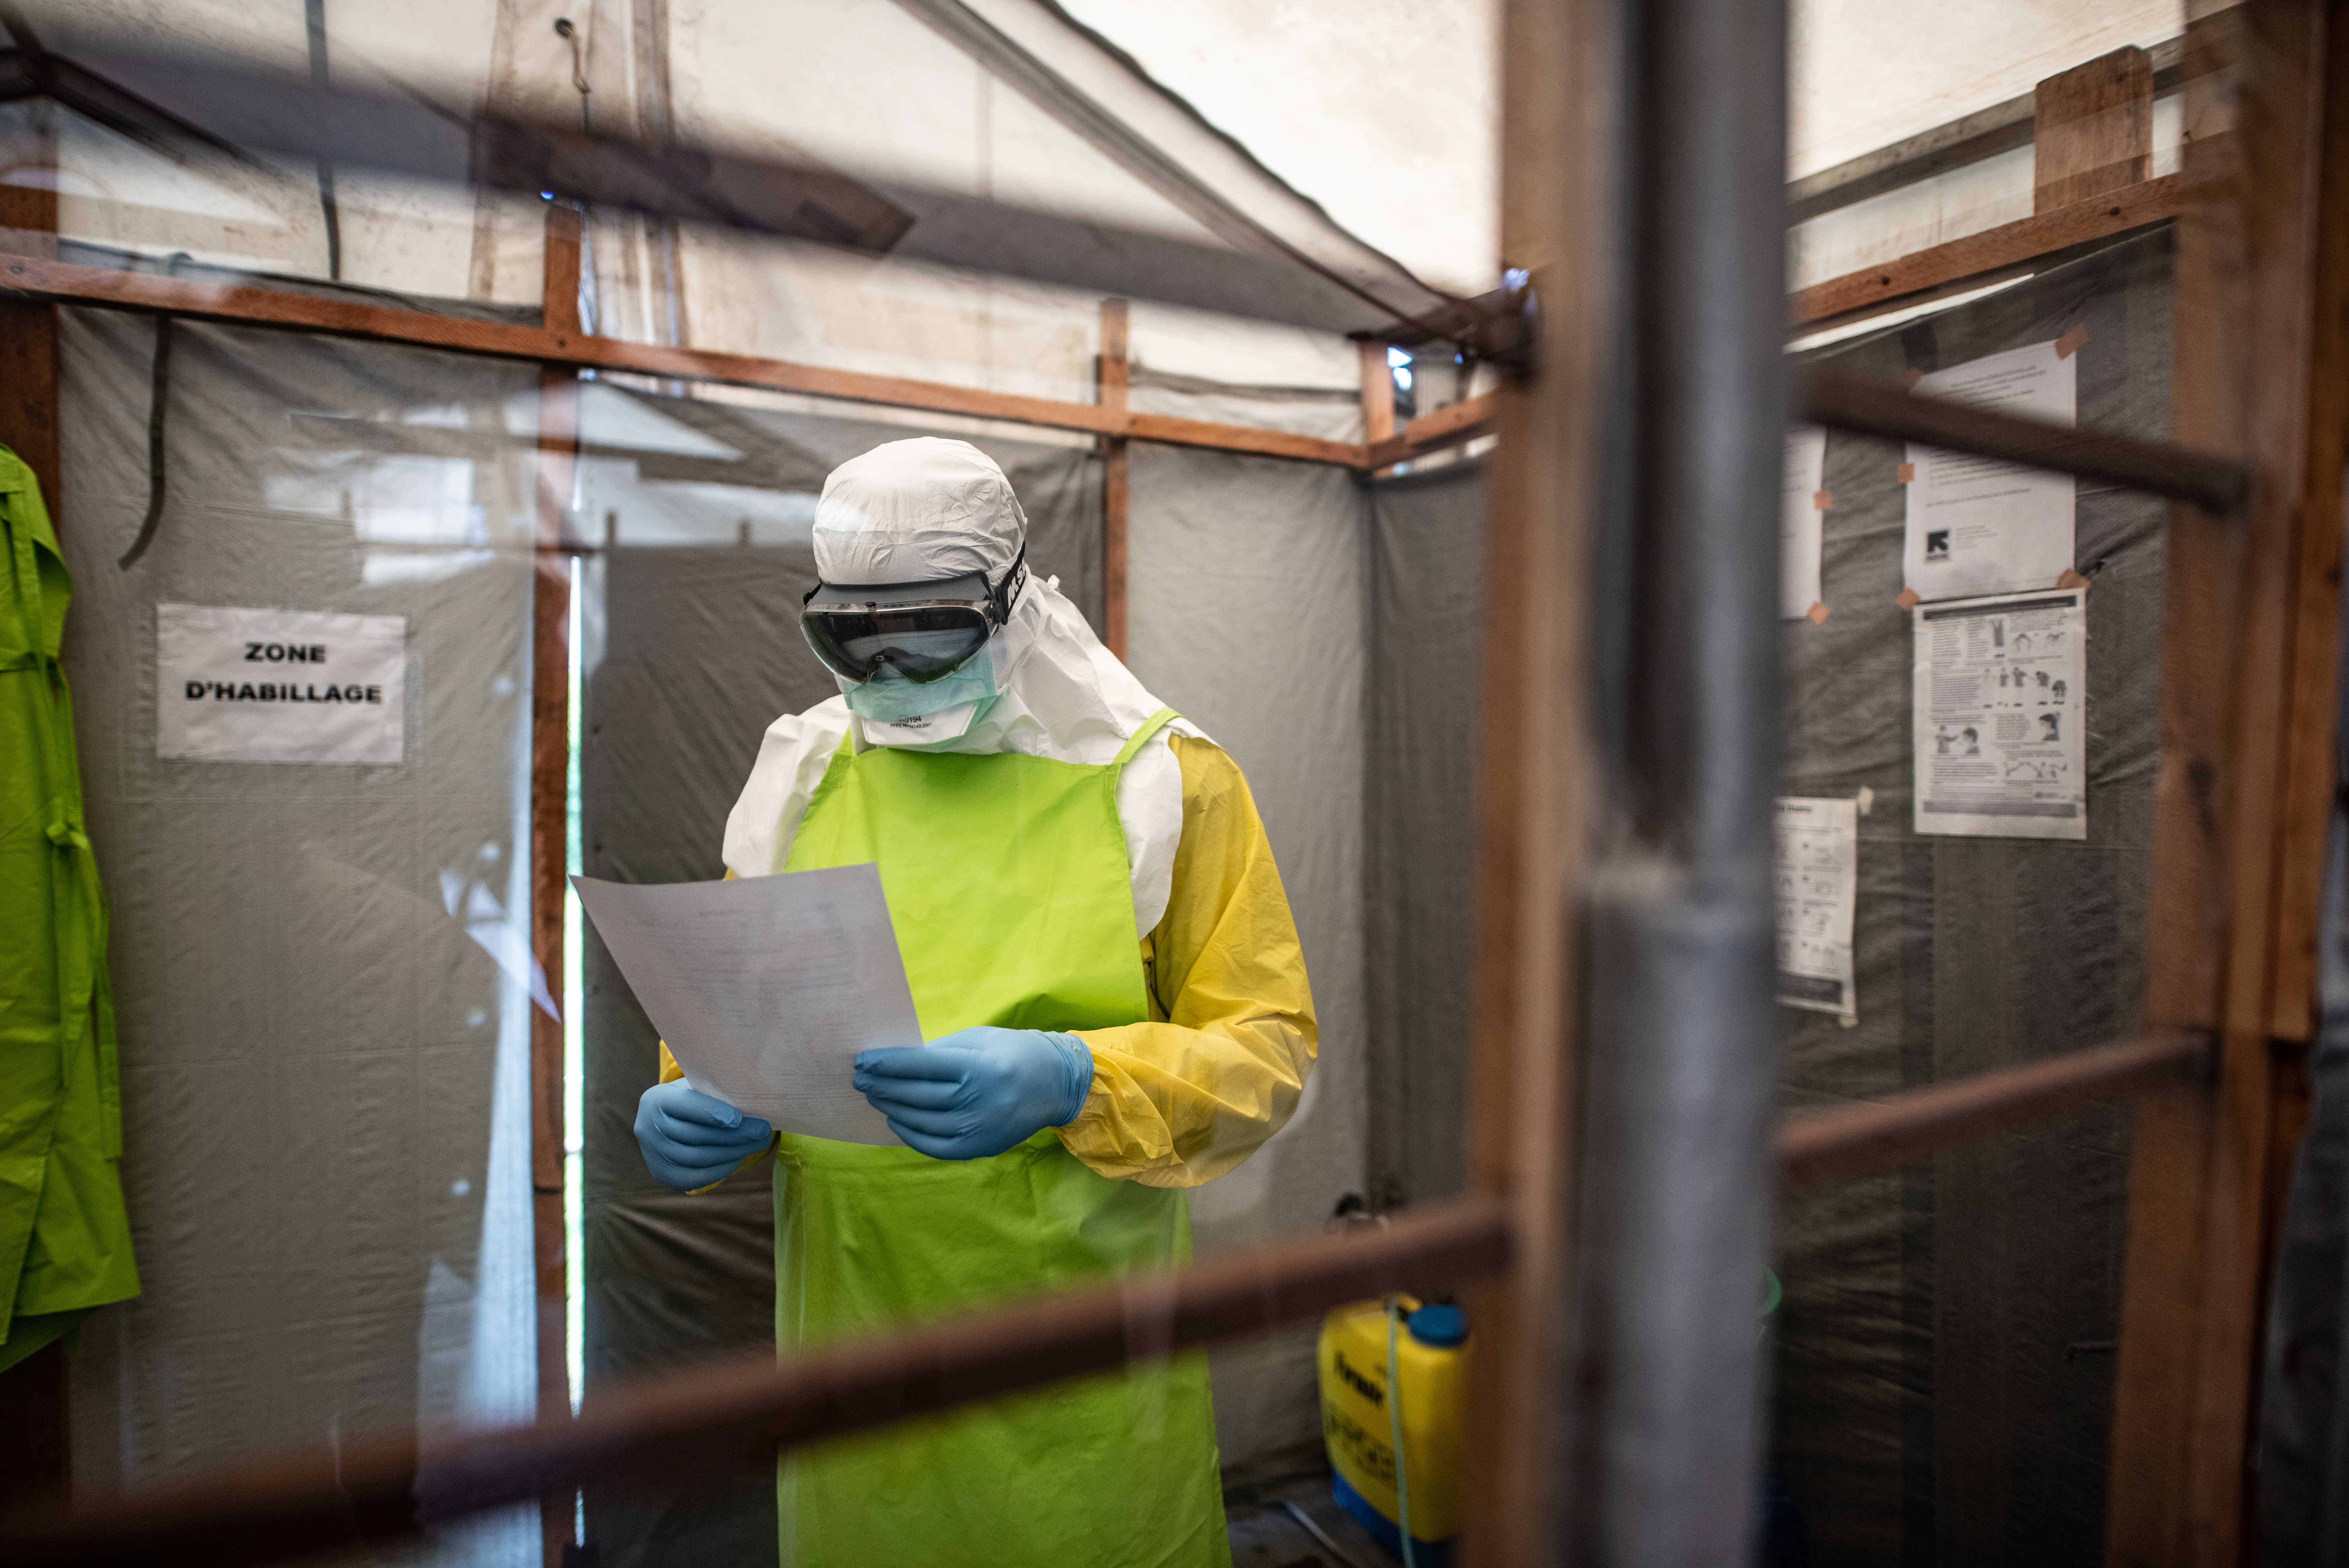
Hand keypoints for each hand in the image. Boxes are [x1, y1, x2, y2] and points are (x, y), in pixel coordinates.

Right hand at [635, 1079, 772, 1190]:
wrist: (664, 1120)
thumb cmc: (691, 1099)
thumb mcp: (697, 1088)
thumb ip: (715, 1093)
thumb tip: (752, 1103)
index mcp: (656, 1099)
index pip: (684, 1105)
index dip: (711, 1112)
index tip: (739, 1118)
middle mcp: (648, 1128)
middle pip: (695, 1135)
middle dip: (734, 1135)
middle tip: (762, 1131)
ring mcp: (653, 1154)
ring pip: (697, 1157)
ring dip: (732, 1152)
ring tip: (757, 1143)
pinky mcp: (662, 1174)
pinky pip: (695, 1178)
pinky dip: (721, 1169)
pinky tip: (739, 1158)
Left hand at [854, 1026, 1093, 1160]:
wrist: (1056, 1083)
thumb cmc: (1012, 1052)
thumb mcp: (977, 1040)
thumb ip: (939, 1053)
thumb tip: (895, 1062)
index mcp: (976, 1066)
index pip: (917, 1065)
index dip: (885, 1063)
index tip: (862, 1060)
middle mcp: (977, 1100)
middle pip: (915, 1094)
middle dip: (881, 1086)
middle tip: (859, 1079)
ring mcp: (978, 1127)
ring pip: (920, 1120)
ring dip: (891, 1108)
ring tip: (874, 1096)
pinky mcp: (980, 1147)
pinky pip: (935, 1146)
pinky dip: (911, 1135)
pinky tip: (896, 1121)